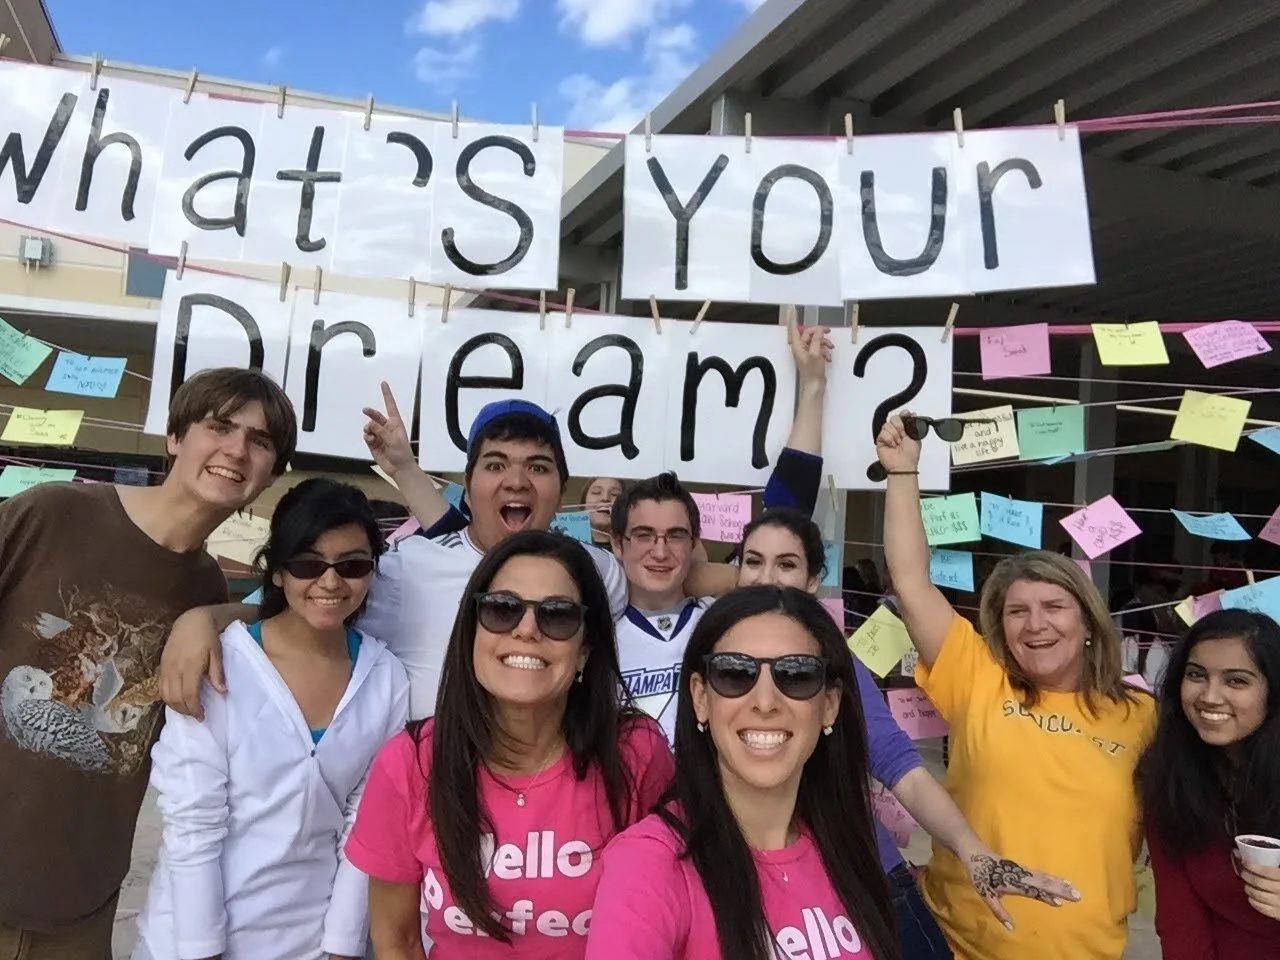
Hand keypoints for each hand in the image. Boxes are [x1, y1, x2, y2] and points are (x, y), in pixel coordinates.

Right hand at [159, 608, 223, 719]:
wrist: (191, 620)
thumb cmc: (208, 637)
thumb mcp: (217, 653)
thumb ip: (217, 673)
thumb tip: (223, 692)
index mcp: (191, 666)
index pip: (189, 694)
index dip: (194, 709)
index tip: (201, 716)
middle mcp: (175, 668)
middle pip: (175, 698)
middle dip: (185, 710)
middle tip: (196, 715)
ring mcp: (166, 667)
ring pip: (165, 694)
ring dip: (175, 706)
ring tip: (187, 709)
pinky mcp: (162, 665)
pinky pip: (161, 686)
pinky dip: (167, 697)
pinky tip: (177, 699)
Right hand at [363, 382, 415, 478]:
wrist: (399, 469)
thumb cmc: (402, 454)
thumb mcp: (394, 440)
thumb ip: (382, 431)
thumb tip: (370, 425)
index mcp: (396, 424)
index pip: (390, 406)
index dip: (387, 395)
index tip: (384, 383)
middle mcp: (387, 428)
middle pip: (376, 415)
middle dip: (370, 413)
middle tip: (365, 410)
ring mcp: (380, 435)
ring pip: (369, 426)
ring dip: (368, 429)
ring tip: (371, 435)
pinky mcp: (373, 443)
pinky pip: (367, 436)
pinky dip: (367, 437)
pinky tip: (371, 440)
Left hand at [790, 324, 832, 388]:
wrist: (815, 385)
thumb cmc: (813, 372)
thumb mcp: (816, 353)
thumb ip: (816, 339)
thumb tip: (818, 330)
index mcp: (798, 346)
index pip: (795, 330)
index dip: (795, 321)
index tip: (794, 311)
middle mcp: (801, 349)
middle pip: (809, 335)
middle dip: (819, 334)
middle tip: (827, 331)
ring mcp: (807, 353)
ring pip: (816, 342)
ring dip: (824, 344)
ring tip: (830, 349)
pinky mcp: (812, 358)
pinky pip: (819, 349)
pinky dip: (824, 351)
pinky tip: (828, 357)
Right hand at [875, 411, 921, 473]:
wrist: (903, 464)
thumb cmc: (910, 454)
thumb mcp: (916, 436)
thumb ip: (913, 424)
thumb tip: (911, 413)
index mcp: (905, 429)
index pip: (902, 416)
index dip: (903, 415)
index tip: (906, 416)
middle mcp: (896, 431)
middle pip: (894, 418)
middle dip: (900, 427)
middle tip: (903, 436)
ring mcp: (887, 435)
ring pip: (887, 425)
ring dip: (894, 435)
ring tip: (897, 443)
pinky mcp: (880, 440)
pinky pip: (882, 432)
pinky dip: (888, 439)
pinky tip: (891, 445)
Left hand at [965, 850, 1080, 931]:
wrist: (975, 853)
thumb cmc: (980, 876)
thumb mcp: (987, 896)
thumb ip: (1000, 912)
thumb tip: (1011, 928)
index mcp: (1014, 883)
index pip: (1034, 891)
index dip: (1047, 896)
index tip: (1061, 902)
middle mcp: (1021, 875)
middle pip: (1043, 882)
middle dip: (1060, 889)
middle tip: (1078, 895)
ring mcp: (1022, 870)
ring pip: (1043, 877)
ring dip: (1058, 882)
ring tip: (1072, 888)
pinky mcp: (1021, 868)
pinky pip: (1039, 873)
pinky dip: (1050, 877)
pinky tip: (1058, 880)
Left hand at [1242, 862, 1279, 919]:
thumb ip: (1275, 867)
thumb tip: (1254, 854)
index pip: (1267, 871)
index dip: (1253, 867)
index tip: (1245, 863)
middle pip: (1259, 882)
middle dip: (1248, 876)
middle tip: (1244, 873)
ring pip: (1258, 895)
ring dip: (1249, 889)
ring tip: (1247, 885)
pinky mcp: (1278, 914)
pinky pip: (1262, 908)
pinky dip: (1254, 902)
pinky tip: (1252, 897)